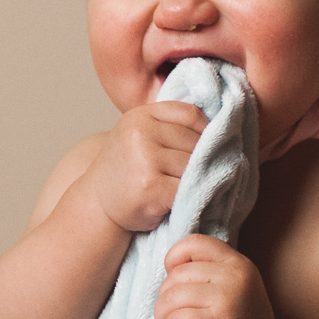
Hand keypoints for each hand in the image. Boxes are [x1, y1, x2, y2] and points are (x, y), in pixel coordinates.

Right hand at [87, 102, 206, 231]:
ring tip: (185, 188)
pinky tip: (181, 201)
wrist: (96, 204)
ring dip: (197, 180)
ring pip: (194, 166)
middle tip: (197, 175)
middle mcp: (140, 132)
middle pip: (195, 142)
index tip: (210, 147)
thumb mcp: (139, 136)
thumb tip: (222, 128)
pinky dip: (191, 197)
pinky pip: (187, 188)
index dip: (206, 131)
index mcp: (140, 116)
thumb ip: (169, 127)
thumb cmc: (127, 172)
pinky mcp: (150, 186)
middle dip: (202, 160)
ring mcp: (145, 159)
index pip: (191, 114)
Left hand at [155, 235, 276, 318]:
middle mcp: (234, 277)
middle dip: (166, 299)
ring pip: (170, 298)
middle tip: (177, 317)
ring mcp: (225, 300)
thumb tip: (168, 265)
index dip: (175, 260)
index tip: (176, 282)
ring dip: (165, 318)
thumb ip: (209, 270)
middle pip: (175, 276)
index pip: (193, 244)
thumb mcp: (233, 287)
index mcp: (238, 264)